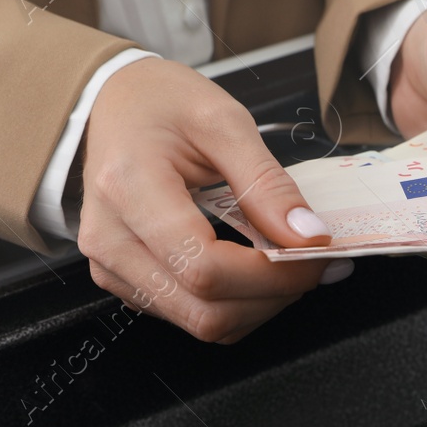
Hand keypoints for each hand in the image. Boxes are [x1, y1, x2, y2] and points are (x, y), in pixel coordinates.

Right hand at [76, 57, 351, 343]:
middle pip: (204, 311)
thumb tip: (307, 236)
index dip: (272, 275)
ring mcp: (110, 266)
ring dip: (257, 305)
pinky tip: (253, 270)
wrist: (114, 103)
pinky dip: (233, 303)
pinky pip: (188, 314)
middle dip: (272, 296)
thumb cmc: (161, 103)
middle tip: (312, 264)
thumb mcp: (224, 122)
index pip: (206, 268)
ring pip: (200, 323)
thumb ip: (268, 183)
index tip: (316, 254)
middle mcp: (110, 239)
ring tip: (286, 265)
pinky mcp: (122, 280)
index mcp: (129, 189)